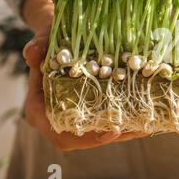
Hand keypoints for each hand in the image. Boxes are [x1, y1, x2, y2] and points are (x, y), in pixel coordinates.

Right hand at [22, 0, 146, 151]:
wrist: (61, 39)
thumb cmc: (52, 39)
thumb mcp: (45, 38)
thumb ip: (40, 46)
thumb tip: (31, 54)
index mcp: (39, 108)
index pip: (59, 131)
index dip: (85, 137)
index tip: (111, 132)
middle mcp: (56, 118)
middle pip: (82, 139)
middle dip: (111, 136)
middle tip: (137, 129)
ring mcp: (74, 117)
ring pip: (98, 134)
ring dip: (123, 133)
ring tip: (147, 126)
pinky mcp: (89, 113)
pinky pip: (107, 124)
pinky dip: (126, 124)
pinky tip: (146, 120)